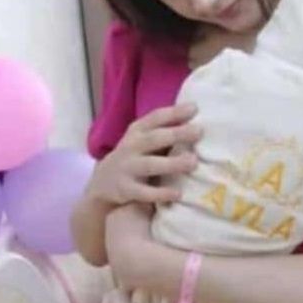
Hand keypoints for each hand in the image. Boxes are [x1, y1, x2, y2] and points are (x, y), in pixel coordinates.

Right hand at [87, 103, 202, 205]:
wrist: (103, 182)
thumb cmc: (136, 156)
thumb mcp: (144, 139)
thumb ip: (165, 129)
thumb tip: (197, 117)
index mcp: (137, 130)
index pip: (155, 117)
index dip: (174, 112)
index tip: (194, 108)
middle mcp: (131, 146)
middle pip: (154, 139)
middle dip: (176, 134)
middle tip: (199, 132)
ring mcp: (127, 168)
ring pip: (150, 165)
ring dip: (172, 163)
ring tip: (193, 162)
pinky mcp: (126, 190)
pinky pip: (144, 192)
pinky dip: (161, 193)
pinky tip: (178, 194)